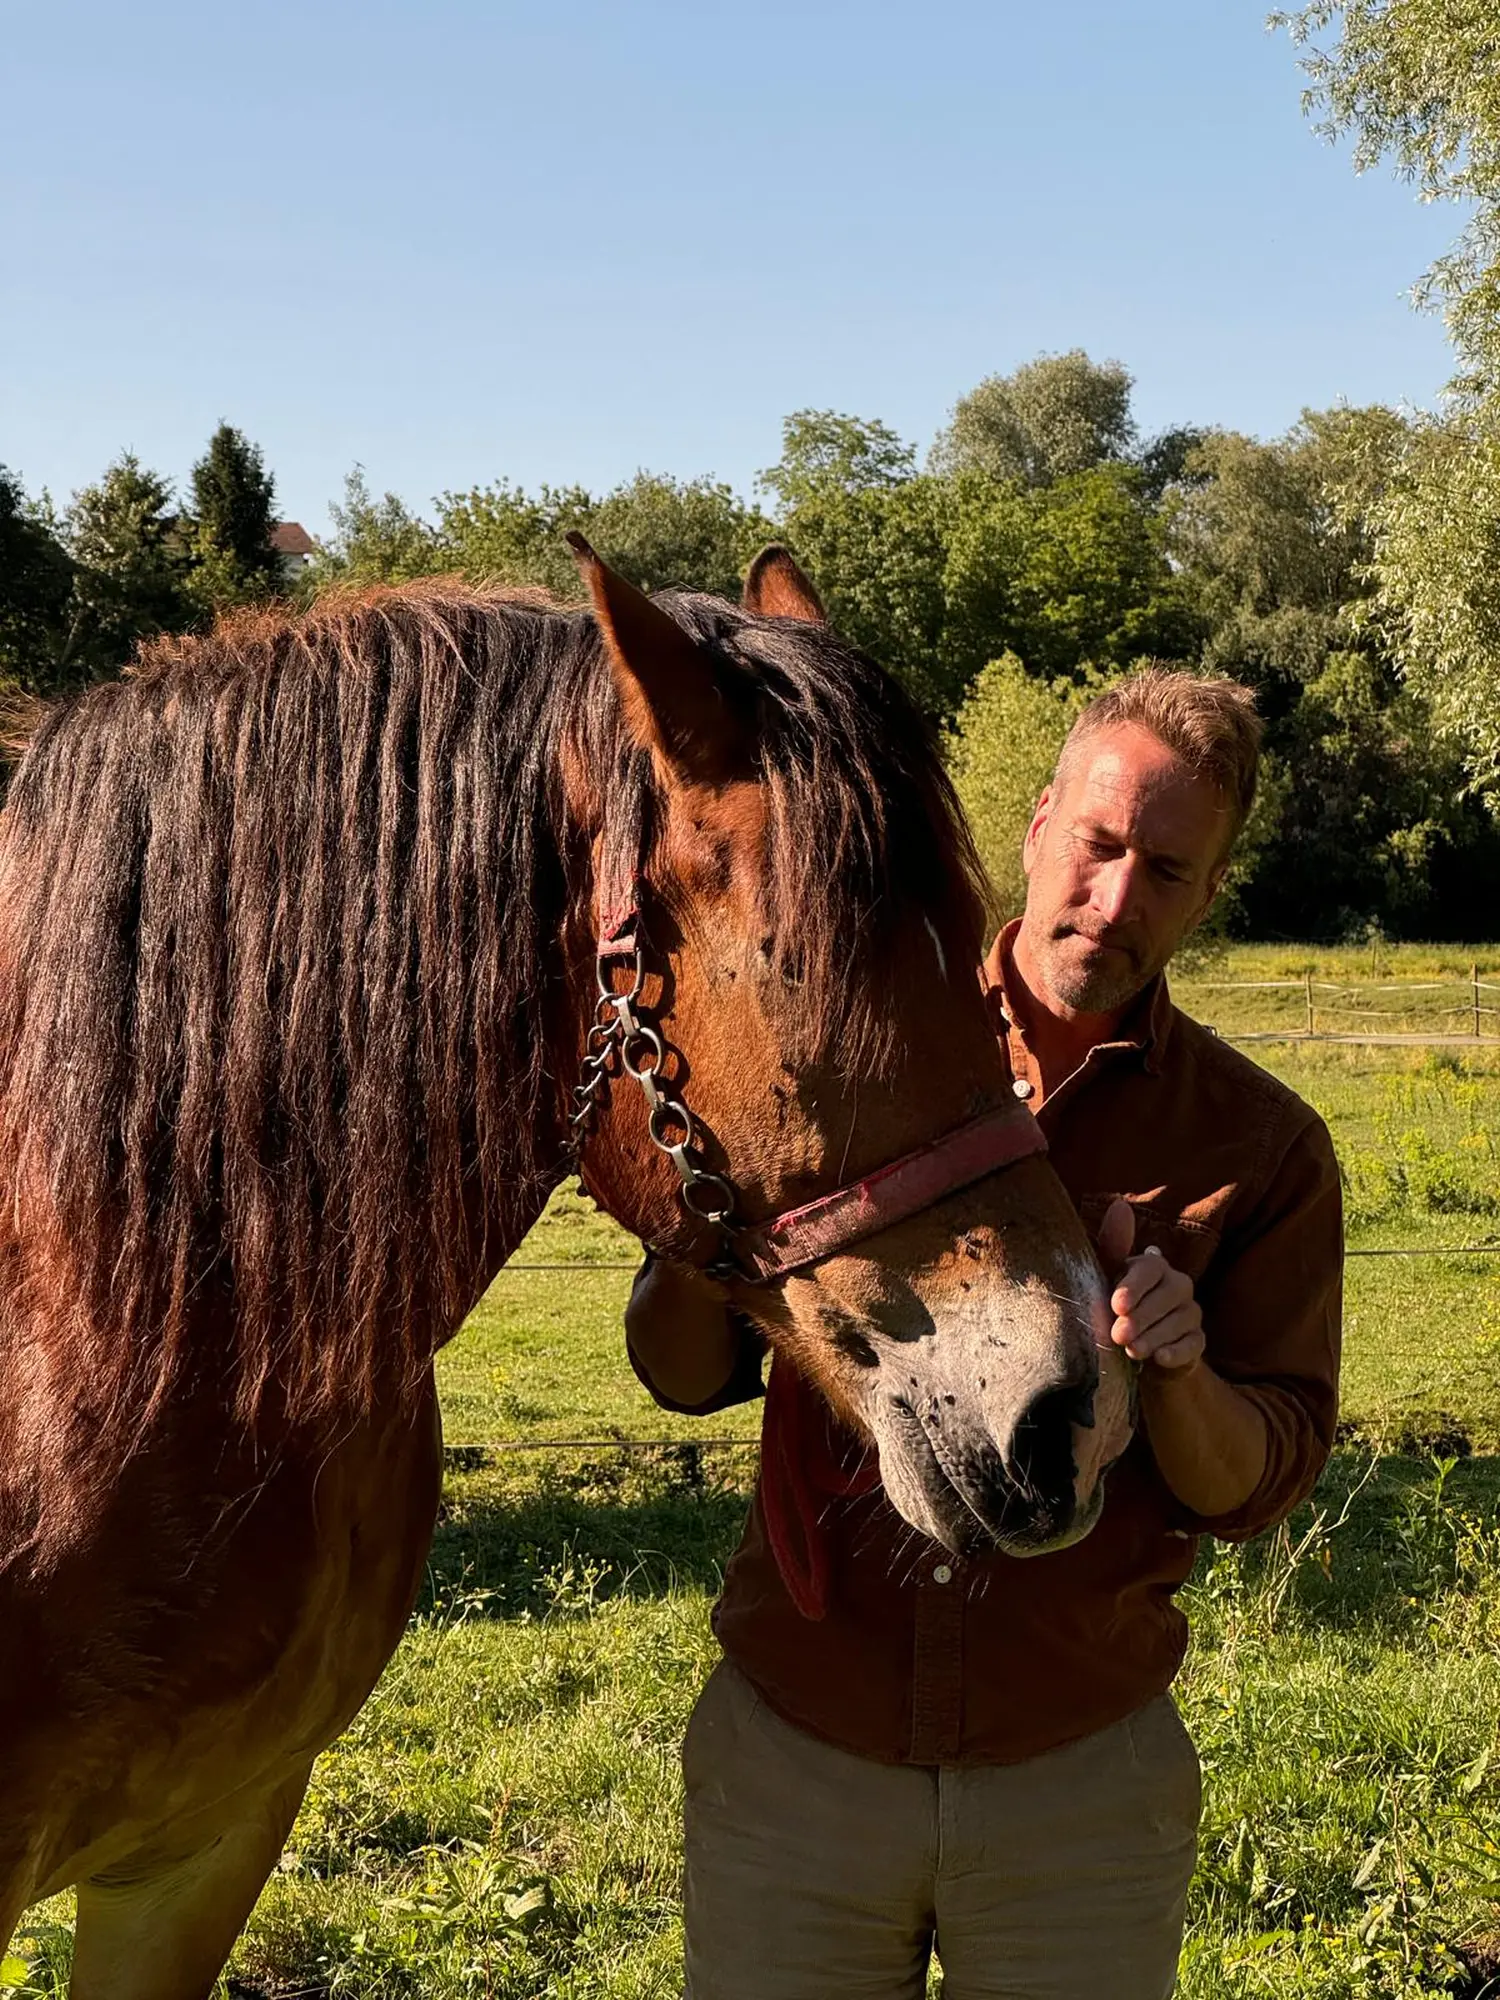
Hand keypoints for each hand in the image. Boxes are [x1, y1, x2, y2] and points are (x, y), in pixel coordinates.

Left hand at [1097, 1196, 1204, 1374]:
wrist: (1133, 1350)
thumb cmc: (1116, 1308)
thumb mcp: (1106, 1279)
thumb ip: (1112, 1246)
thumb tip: (1120, 1205)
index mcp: (1153, 1266)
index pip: (1151, 1268)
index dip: (1134, 1286)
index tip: (1116, 1305)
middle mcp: (1177, 1285)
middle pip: (1167, 1296)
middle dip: (1141, 1316)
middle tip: (1118, 1335)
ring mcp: (1190, 1313)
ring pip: (1179, 1322)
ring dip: (1154, 1337)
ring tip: (1132, 1350)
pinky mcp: (1197, 1340)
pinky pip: (1193, 1344)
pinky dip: (1177, 1352)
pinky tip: (1160, 1358)